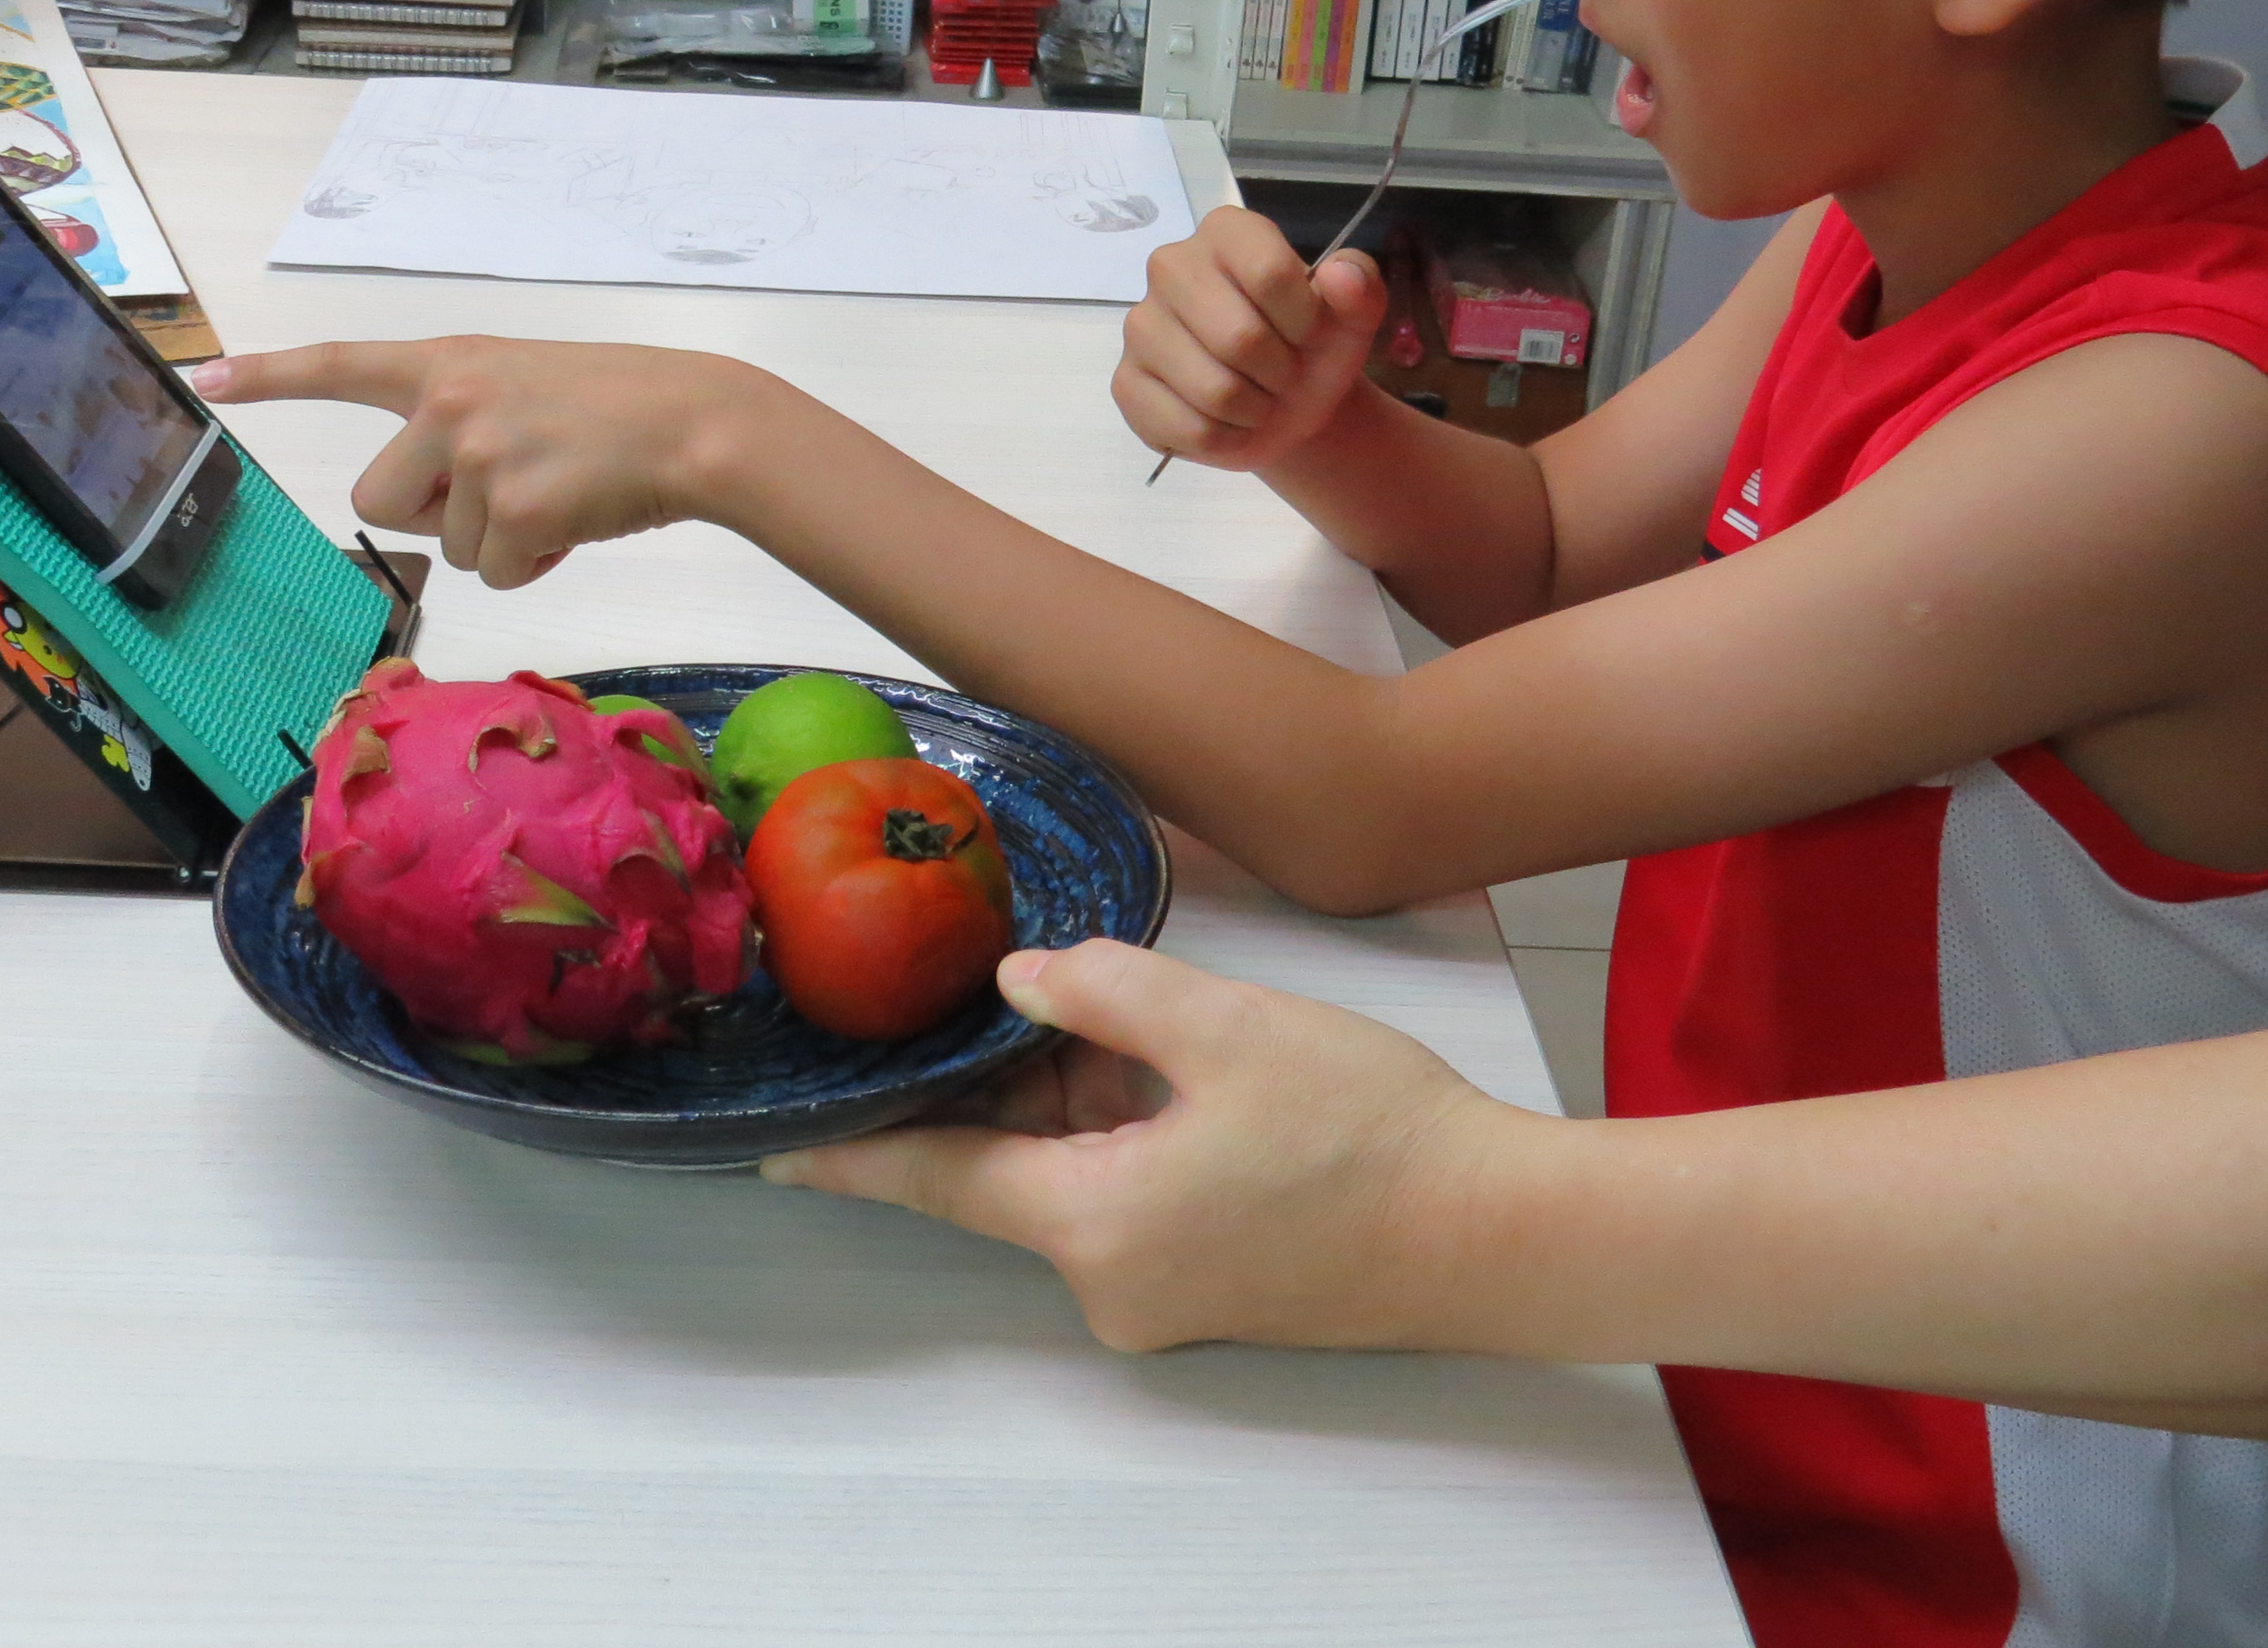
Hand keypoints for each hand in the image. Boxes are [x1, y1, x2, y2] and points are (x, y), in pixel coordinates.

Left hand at [188, 335, 769, 588]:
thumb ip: (463, 424)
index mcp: (449, 364)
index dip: (270, 375)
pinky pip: (495, 573)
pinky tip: (577, 520)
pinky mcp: (511, 505)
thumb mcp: (525, 386)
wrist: (697, 423)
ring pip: (445, 547)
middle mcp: (448, 400)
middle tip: (508, 491)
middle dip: (432, 518)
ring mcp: (477, 452)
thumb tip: (438, 512)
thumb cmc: (622, 408)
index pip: (342, 363)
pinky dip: (536, 564)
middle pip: (376, 502)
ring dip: (499, 542)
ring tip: (562, 495)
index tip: (205, 375)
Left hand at [762, 938, 1498, 1352]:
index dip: (849, 1153)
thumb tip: (1020, 978)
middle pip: (1008, 1167)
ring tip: (1106, 1003)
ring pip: (1074, 1174)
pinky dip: (1124, 1128)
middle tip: (987, 975)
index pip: (936, 1179)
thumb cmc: (1371, 1130)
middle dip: (998, 1075)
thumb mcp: (1225, 1025)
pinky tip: (1163, 1060)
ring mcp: (1164, 1293)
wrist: (1500, 1230)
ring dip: (1077, 1094)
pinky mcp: (1213, 1284)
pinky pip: (1130, 1195)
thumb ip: (1104, 990)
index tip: (767, 1147)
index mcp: (1093, 1224)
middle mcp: (1112, 1281)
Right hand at [1114, 208, 1388, 472]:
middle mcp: (1170, 266)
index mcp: (1226, 232)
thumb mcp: (1354, 314)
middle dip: (1280, 372)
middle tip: (1284, 373)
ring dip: (1256, 410)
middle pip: (1240, 338)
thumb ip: (1360, 286)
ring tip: (1259, 397)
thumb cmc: (1312, 343)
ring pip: (1214, 391)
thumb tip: (1338, 277)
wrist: (1286, 400)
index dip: (1304, 320)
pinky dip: (1225, 440)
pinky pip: (1187, 429)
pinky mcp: (1126, 383)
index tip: (1310, 334)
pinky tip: (1229, 422)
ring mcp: (1140, 326)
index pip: (1269, 273)